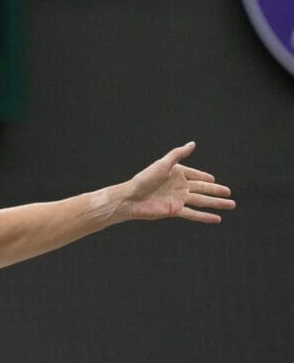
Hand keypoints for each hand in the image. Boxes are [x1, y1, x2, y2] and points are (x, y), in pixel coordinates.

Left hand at [119, 142, 234, 222]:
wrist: (131, 198)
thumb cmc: (143, 179)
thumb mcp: (162, 164)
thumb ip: (178, 154)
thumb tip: (193, 143)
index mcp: (177, 174)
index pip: (195, 175)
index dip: (204, 177)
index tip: (213, 180)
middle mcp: (179, 186)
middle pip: (203, 189)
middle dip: (216, 191)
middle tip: (230, 193)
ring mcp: (178, 199)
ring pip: (202, 201)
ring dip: (216, 204)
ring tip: (232, 205)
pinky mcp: (175, 210)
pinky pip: (194, 214)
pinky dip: (205, 217)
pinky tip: (217, 219)